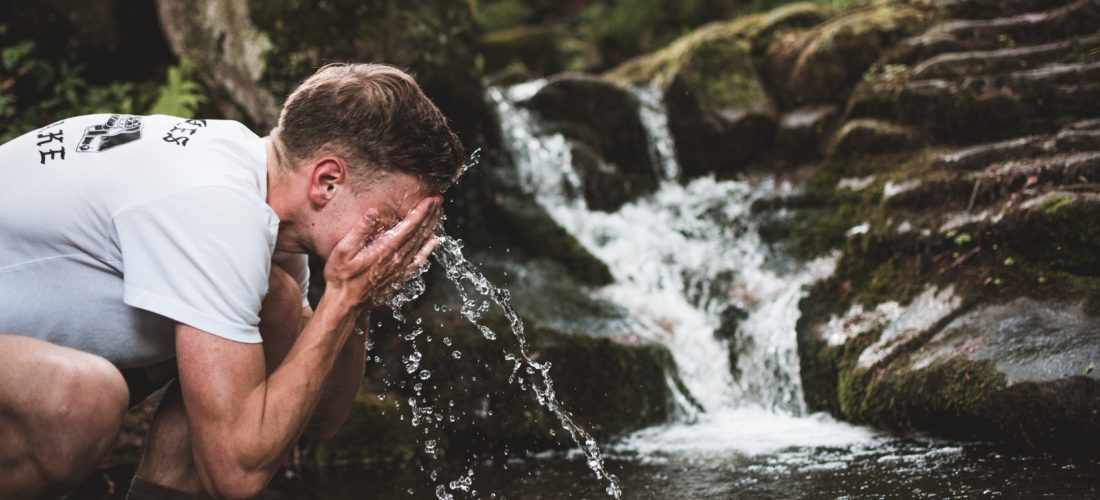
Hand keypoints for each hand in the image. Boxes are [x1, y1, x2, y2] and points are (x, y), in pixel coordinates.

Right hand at [323, 196, 442, 308]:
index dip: (421, 212)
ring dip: (431, 227)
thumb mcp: (343, 250)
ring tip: (439, 214)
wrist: (345, 304)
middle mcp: (397, 259)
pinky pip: (418, 260)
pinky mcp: (399, 278)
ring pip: (421, 244)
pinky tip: (434, 242)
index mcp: (385, 250)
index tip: (431, 200)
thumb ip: (360, 230)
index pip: (409, 226)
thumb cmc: (341, 276)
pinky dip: (428, 249)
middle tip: (439, 201)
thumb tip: (373, 212)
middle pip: (419, 233)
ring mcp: (400, 270)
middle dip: (430, 215)